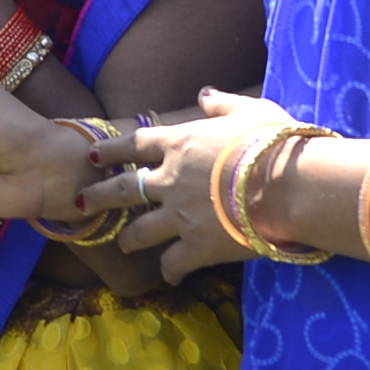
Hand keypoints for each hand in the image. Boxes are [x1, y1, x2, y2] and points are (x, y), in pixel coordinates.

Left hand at [98, 89, 301, 284]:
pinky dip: (170, 270)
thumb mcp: (251, 111)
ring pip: (139, 232)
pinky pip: (173, 263)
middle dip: (97, 197)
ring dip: (128, 238)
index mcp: (180, 143)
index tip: (93, 156)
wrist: (289, 187)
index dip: (111, 151)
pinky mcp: (196, 247)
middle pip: (122, 190)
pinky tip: (170, 275)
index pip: (134, 145)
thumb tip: (205, 94)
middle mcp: (170, 180)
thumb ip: (223, 103)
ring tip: (122, 244)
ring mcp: (180, 216)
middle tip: (80, 203)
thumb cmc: (273, 142)